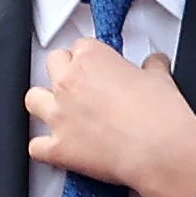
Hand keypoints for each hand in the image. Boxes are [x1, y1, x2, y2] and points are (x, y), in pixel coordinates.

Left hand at [25, 39, 195, 196]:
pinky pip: (35, 146)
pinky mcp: (58, 148)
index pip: (81, 46)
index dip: (93, 58)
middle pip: (53, 63)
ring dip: (45, 103)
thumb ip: (152, 66)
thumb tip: (154, 64)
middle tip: (83, 84)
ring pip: (33, 99)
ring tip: (62, 110)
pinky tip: (57, 147)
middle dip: (65, 72)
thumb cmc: (160, 115)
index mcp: (92, 58)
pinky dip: (44, 148)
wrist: (160, 150)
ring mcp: (59, 115)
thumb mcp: (161, 78)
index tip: (101, 68)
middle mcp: (69, 82)